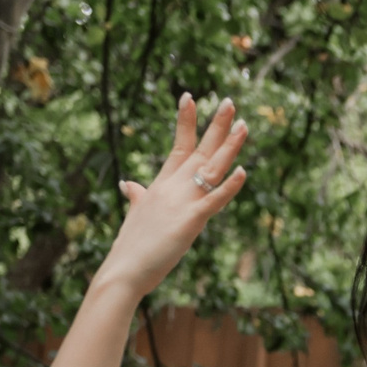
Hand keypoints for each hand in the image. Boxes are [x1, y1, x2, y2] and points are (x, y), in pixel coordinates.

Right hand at [97, 94, 250, 295]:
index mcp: (162, 185)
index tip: (190, 96)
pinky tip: (243, 170)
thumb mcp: (136, 214)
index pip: (178, 146)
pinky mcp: (191, 221)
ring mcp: (182, 202)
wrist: (123, 270)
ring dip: (229, 146)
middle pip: (199, 150)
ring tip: (243, 124)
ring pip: (211, 168)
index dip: (186, 122)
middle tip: (229, 101)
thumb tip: (128, 183)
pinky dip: (230, 186)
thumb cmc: (132, 246)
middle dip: (215, 125)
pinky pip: (214, 199)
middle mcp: (172, 187)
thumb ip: (137, 196)